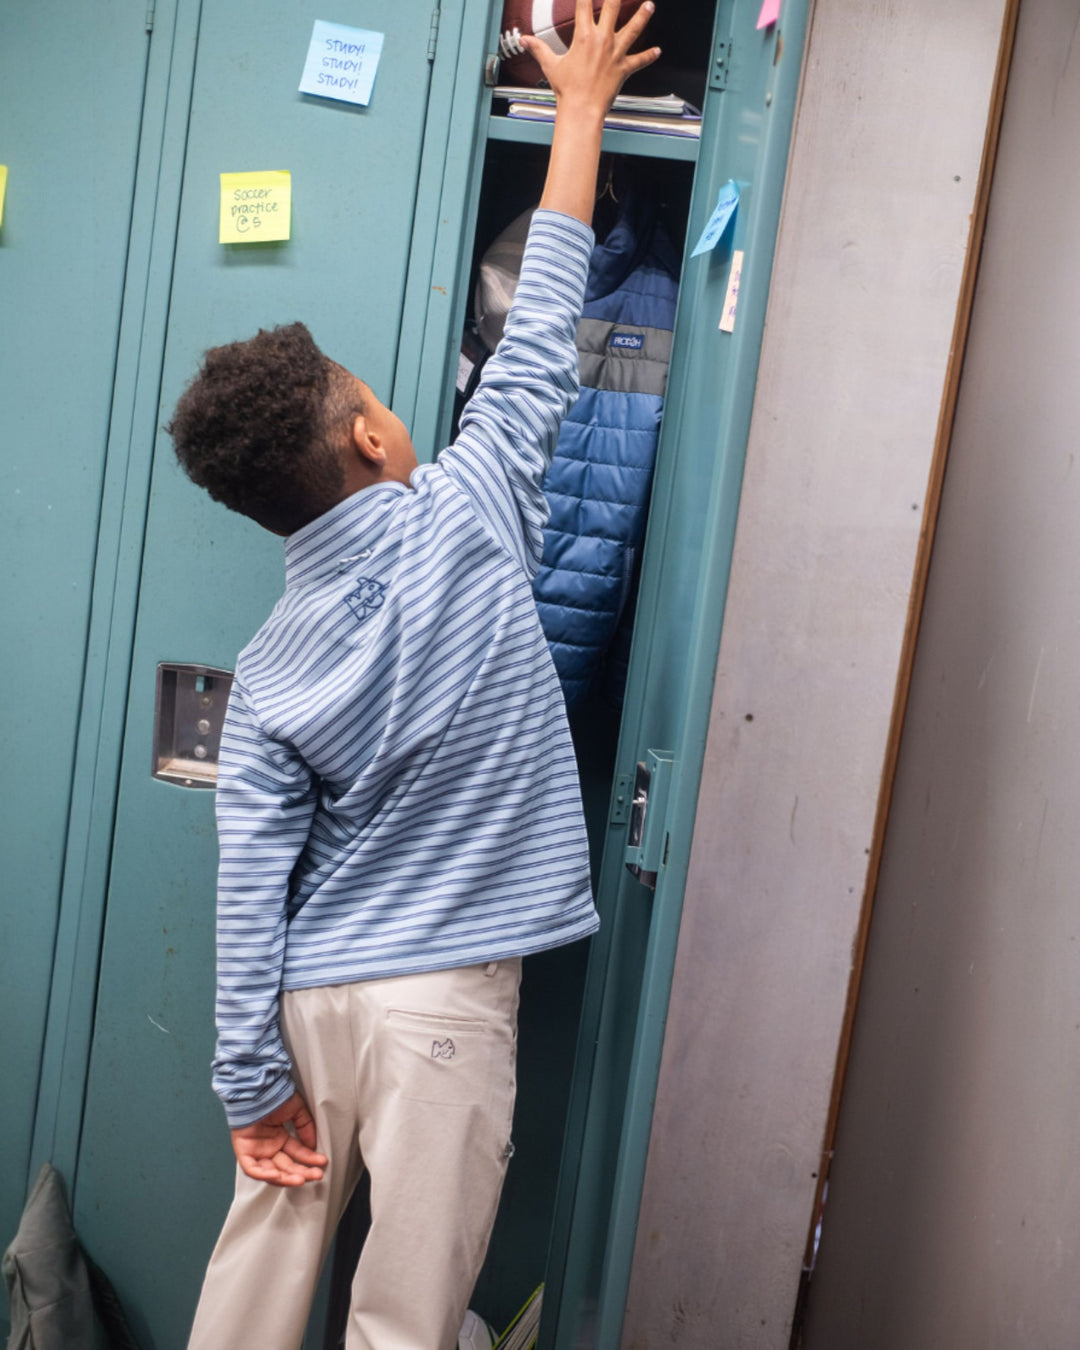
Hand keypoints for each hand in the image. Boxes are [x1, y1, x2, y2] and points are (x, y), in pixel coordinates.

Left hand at [230, 1091, 327, 1186]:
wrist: (258, 1087)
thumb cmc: (275, 1094)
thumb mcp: (297, 1110)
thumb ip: (305, 1128)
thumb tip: (313, 1146)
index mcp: (279, 1137)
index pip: (296, 1153)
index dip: (309, 1159)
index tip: (321, 1162)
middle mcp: (268, 1146)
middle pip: (285, 1166)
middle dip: (301, 1172)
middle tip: (315, 1175)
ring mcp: (256, 1150)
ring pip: (270, 1171)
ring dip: (286, 1178)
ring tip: (301, 1179)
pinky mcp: (244, 1151)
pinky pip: (252, 1169)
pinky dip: (264, 1174)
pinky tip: (278, 1176)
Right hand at [522, 0, 660, 116]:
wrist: (582, 110)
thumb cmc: (567, 90)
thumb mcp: (551, 66)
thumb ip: (538, 48)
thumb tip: (524, 40)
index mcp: (583, 36)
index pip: (584, 3)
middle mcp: (602, 40)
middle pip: (614, 7)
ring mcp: (615, 53)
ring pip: (634, 29)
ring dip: (643, 16)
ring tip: (650, 5)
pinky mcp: (624, 68)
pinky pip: (639, 61)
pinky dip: (649, 56)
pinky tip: (657, 51)